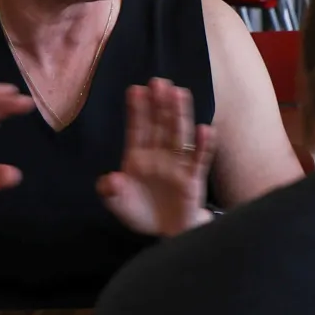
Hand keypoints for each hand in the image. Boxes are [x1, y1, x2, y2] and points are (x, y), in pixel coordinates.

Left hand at [96, 77, 215, 236]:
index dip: (137, 110)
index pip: (138, 129)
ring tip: (179, 93)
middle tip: (159, 82)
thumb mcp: (118, 204)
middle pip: (160, 125)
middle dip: (159, 104)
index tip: (136, 89)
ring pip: (179, 135)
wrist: (164, 232)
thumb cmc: (141, 212)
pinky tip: (205, 129)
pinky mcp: (192, 178)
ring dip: (180, 115)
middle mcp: (158, 156)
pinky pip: (199, 159)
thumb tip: (109, 180)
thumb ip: (110, 192)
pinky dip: (203, 145)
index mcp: (138, 157)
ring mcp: (177, 165)